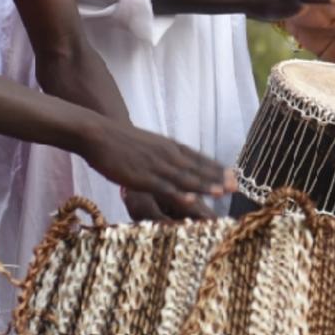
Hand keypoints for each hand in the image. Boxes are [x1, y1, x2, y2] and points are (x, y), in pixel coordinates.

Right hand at [84, 121, 233, 220]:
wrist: (98, 134)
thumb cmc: (120, 141)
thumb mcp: (149, 144)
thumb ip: (163, 154)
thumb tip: (174, 161)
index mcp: (169, 146)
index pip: (199, 158)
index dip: (217, 168)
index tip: (234, 175)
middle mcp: (167, 154)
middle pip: (196, 168)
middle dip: (217, 178)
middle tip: (237, 186)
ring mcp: (155, 166)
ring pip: (184, 178)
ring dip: (203, 186)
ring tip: (221, 193)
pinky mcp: (141, 177)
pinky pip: (163, 187)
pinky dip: (178, 194)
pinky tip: (190, 200)